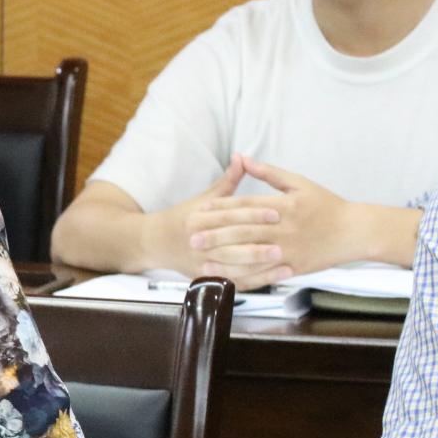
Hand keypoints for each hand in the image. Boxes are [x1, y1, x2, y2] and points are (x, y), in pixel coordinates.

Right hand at [148, 156, 288, 288]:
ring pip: (232, 266)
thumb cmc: (183, 218)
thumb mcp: (204, 198)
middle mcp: (197, 241)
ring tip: (282, 260)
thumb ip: (227, 181)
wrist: (155, 243)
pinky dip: (254, 280)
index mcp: (197, 218)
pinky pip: (232, 281)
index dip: (252, 214)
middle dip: (257, 244)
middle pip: (230, 244)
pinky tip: (273, 275)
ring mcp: (200, 262)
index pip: (228, 216)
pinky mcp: (204, 278)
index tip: (276, 212)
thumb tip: (242, 157)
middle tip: (283, 242)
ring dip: (257, 265)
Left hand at [187, 157, 357, 285]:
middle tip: (191, 237)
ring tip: (202, 260)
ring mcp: (289, 250)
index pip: (246, 206)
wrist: (354, 231)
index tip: (199, 211)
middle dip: (216, 235)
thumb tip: (241, 157)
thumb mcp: (299, 183)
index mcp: (284, 206)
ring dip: (224, 258)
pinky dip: (245, 276)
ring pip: (252, 255)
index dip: (221, 208)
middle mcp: (284, 228)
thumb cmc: (326, 204)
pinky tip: (228, 278)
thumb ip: (269, 172)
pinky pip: (265, 273)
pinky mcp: (293, 267)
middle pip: (244, 231)